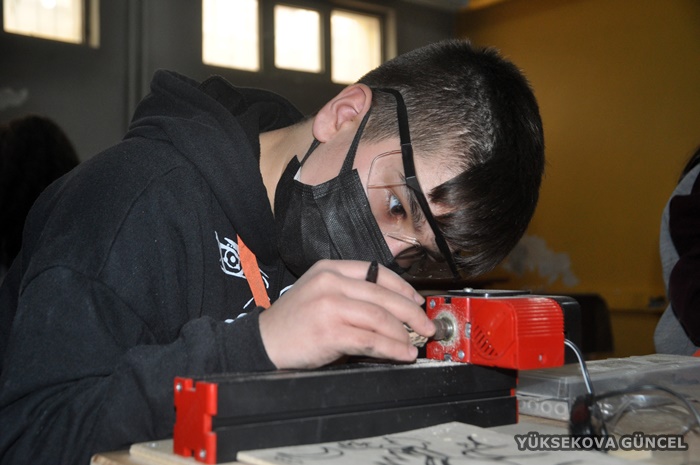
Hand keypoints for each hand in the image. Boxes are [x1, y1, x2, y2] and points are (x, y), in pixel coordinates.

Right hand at [259, 260, 434, 368]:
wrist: (263, 342)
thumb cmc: (293, 322)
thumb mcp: (318, 293)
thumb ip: (349, 293)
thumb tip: (391, 309)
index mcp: (329, 269)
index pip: (376, 272)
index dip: (402, 288)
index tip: (417, 301)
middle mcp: (331, 282)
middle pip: (384, 295)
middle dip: (411, 312)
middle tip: (427, 325)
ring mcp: (330, 306)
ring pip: (381, 318)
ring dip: (403, 334)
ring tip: (415, 344)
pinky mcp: (331, 331)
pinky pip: (371, 340)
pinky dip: (392, 349)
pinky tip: (402, 353)